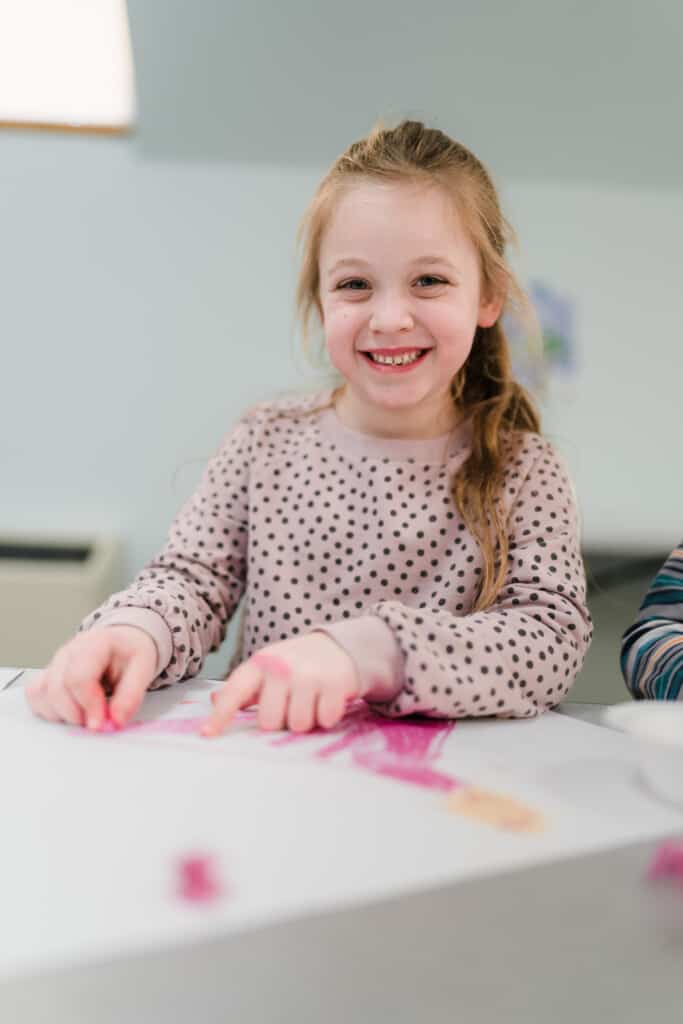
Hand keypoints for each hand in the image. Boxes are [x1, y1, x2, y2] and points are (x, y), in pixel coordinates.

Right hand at [25, 626, 157, 729]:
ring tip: (86, 714)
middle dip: (77, 715)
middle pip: (57, 690)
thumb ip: (130, 697)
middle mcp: (68, 652)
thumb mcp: (143, 670)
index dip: (89, 706)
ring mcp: (54, 663)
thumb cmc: (130, 653)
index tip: (102, 724)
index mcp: (94, 644)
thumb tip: (115, 722)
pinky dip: (49, 711)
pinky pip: (35, 696)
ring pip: (41, 695)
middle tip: (98, 721)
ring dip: (62, 715)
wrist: (123, 642)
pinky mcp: (47, 675)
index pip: (78, 678)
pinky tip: (71, 711)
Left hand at [202, 632, 359, 736]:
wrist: (336, 646)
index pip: (234, 692)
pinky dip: (327, 716)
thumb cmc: (294, 665)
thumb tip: (215, 700)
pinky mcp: (334, 683)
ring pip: (298, 724)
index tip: (207, 734)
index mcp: (259, 665)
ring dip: (305, 720)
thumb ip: (243, 689)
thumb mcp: (267, 670)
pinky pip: (324, 720)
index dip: (220, 715)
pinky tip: (326, 701)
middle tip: (290, 705)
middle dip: (281, 720)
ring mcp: (308, 675)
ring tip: (309, 702)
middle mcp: (281, 667)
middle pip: (269, 721)